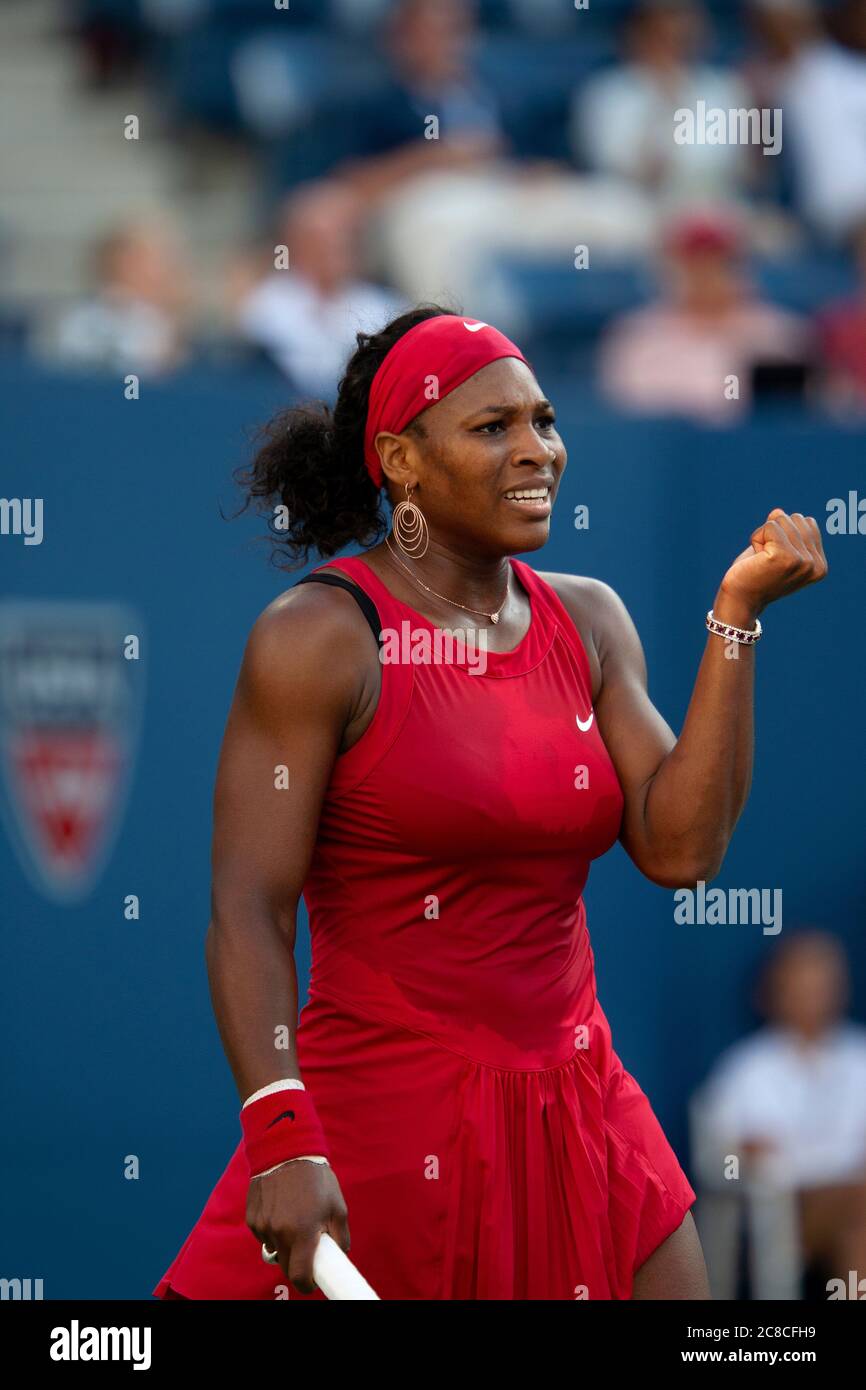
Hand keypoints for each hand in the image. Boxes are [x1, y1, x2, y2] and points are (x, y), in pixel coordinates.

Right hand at [247, 1160, 350, 1295]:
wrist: (285, 1149)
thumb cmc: (316, 1178)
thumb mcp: (337, 1205)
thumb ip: (340, 1236)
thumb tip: (340, 1255)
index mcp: (303, 1232)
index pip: (300, 1276)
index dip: (307, 1284)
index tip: (313, 1282)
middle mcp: (279, 1233)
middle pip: (286, 1266)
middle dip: (297, 1264)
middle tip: (308, 1250)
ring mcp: (263, 1226)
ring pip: (274, 1250)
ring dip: (284, 1245)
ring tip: (295, 1220)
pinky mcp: (252, 1218)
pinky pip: (263, 1236)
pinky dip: (272, 1231)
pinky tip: (281, 1210)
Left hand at [718, 509, 827, 621]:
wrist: (740, 600)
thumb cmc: (755, 574)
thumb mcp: (776, 548)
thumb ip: (784, 530)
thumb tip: (777, 511)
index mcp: (820, 565)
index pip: (808, 523)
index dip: (785, 534)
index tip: (776, 559)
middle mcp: (816, 565)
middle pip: (796, 518)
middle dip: (774, 533)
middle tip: (766, 559)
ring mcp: (803, 561)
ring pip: (782, 519)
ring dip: (764, 536)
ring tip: (761, 559)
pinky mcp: (786, 557)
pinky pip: (769, 526)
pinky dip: (756, 538)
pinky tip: (756, 558)